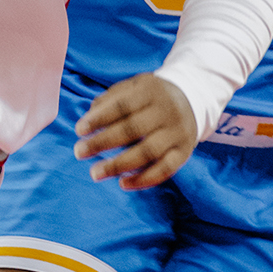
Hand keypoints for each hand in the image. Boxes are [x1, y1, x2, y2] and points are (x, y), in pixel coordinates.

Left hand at [73, 73, 197, 190]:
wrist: (193, 99)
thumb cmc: (151, 96)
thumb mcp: (134, 87)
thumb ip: (111, 98)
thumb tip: (90, 117)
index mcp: (150, 91)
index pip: (121, 105)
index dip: (99, 118)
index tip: (79, 130)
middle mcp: (166, 111)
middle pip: (132, 129)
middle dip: (103, 142)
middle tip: (79, 152)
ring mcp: (177, 133)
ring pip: (148, 152)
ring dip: (119, 165)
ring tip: (95, 173)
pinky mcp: (184, 152)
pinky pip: (165, 170)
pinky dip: (144, 179)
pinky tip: (122, 184)